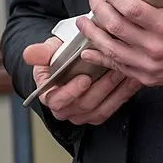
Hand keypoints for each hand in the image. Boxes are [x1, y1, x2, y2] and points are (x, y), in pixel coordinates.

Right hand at [23, 36, 140, 124]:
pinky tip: (133, 79)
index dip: (71, 92)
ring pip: (102, 108)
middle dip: (102, 86)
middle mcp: (66, 108)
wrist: (71, 62)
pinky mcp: (99, 112)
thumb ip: (41, 52)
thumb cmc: (59, 56)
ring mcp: (83, 113)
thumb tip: (29, 53)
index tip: (85, 79)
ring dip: (117, 90)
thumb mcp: (50, 50)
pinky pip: (113, 107)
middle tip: (115, 68)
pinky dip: (125, 93)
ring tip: (127, 71)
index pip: (58, 100)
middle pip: (85, 104)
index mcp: (50, 95)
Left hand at [76, 0, 162, 88]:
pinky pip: (117, 67)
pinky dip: (100, 58)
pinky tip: (89, 51)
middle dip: (99, 9)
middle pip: (115, 26)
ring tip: (84, 22)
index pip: (131, 8)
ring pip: (110, 48)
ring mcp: (149, 64)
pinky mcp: (146, 77)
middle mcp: (155, 46)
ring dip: (93, 33)